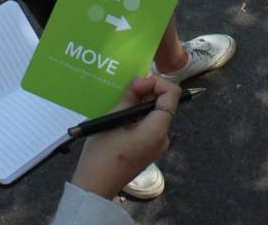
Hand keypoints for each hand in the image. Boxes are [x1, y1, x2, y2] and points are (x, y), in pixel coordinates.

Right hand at [70, 76, 179, 198]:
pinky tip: (119, 118)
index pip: (172, 94)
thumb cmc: (101, 154)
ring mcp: (157, 146)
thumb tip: (140, 79)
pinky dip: (137, 116)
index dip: (156, 83)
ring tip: (118, 103)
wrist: (95, 187)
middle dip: (146, 92)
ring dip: (139, 104)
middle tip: (125, 90)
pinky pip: (149, 126)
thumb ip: (130, 97)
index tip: (136, 85)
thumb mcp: (113, 120)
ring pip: (155, 114)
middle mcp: (163, 138)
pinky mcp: (148, 150)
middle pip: (164, 104)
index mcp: (157, 130)